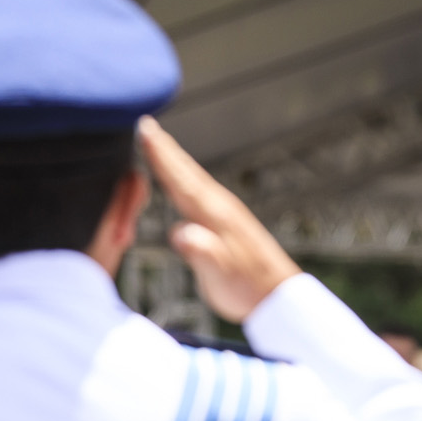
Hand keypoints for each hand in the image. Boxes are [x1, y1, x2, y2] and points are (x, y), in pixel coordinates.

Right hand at [136, 117, 301, 321]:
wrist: (278, 297)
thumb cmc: (248, 287)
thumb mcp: (218, 275)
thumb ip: (200, 252)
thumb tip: (180, 233)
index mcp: (213, 215)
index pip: (180, 180)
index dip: (160, 156)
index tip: (143, 130)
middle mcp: (220, 207)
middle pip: (187, 172)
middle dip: (165, 148)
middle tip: (145, 123)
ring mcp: (226, 213)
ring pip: (195, 179)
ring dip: (176, 160)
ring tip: (160, 143)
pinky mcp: (229, 224)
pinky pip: (201, 192)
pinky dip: (187, 180)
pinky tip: (184, 183)